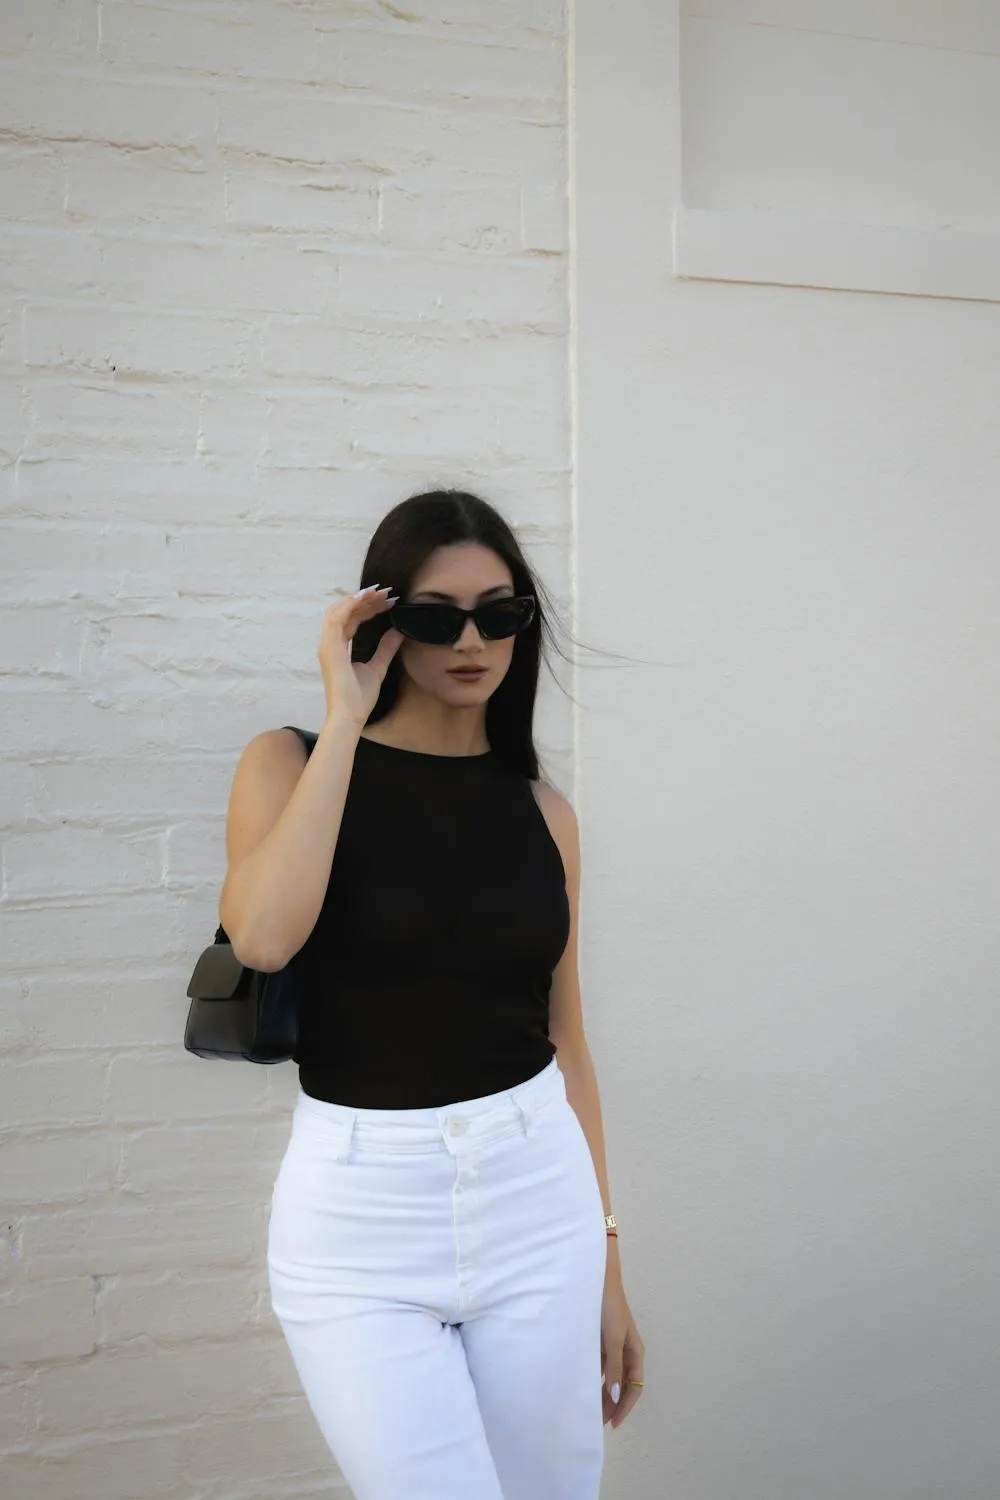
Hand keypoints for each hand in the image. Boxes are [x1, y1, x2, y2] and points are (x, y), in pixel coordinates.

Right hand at [318, 585, 402, 726]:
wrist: (350, 716)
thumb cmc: (359, 698)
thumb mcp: (378, 667)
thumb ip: (386, 648)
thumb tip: (398, 631)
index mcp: (338, 647)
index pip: (351, 619)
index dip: (368, 607)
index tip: (388, 600)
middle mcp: (329, 643)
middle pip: (344, 610)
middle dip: (365, 598)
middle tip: (386, 592)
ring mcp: (327, 645)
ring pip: (338, 609)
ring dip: (359, 598)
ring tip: (380, 592)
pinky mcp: (329, 649)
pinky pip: (336, 619)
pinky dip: (350, 605)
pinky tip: (367, 599)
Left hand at [601, 1272, 644, 1429]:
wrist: (597, 1281)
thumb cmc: (609, 1308)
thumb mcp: (613, 1339)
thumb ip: (615, 1367)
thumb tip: (618, 1395)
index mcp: (635, 1352)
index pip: (635, 1387)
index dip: (625, 1406)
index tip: (613, 1423)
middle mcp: (625, 1351)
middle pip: (623, 1385)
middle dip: (613, 1404)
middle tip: (598, 1422)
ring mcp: (612, 1347)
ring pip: (610, 1377)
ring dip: (603, 1393)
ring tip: (590, 1409)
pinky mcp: (599, 1341)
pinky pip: (599, 1366)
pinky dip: (594, 1378)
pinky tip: (584, 1387)